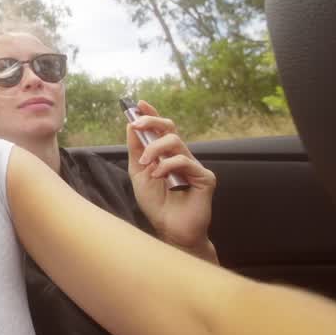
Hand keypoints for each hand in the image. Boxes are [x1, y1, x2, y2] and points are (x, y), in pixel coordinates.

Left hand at [126, 101, 217, 260]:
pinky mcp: (205, 177)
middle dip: (151, 122)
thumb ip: (135, 150)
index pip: (161, 129)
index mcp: (167, 155)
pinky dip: (167, 165)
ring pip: (176, 141)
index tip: (138, 104)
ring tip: (145, 164)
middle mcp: (182, 156)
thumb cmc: (156, 204)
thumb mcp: (138, 174)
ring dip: (155, 148)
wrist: (169, 230)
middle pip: (170, 127)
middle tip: (135, 125)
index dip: (151, 114)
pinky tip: (158, 176)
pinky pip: (185, 161)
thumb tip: (131, 125)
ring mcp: (194, 166)